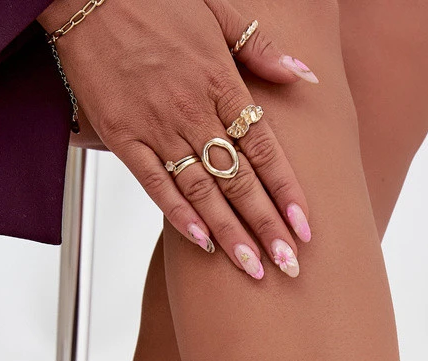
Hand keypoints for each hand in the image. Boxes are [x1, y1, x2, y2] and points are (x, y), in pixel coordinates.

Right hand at [39, 0, 317, 276]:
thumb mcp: (217, 11)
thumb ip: (261, 48)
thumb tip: (305, 76)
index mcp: (221, 82)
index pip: (264, 150)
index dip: (286, 193)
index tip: (305, 228)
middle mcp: (192, 110)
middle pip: (239, 180)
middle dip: (266, 227)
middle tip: (289, 266)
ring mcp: (156, 126)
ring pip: (202, 191)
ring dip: (229, 234)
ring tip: (253, 268)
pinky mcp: (122, 136)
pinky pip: (154, 183)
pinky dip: (178, 214)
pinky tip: (201, 243)